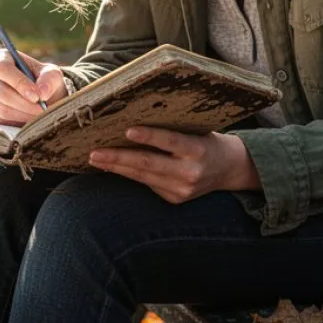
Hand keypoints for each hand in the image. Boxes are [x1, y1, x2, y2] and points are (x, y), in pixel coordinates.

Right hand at [0, 49, 68, 124]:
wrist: (38, 96)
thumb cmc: (44, 80)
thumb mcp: (52, 75)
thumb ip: (49, 80)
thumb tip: (42, 93)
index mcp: (0, 57)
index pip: (2, 68)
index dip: (19, 83)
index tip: (36, 96)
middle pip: (1, 92)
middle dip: (25, 103)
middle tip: (42, 110)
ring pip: (1, 108)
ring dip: (23, 114)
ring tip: (39, 114)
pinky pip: (0, 119)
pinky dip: (17, 121)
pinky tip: (29, 118)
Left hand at [87, 126, 260, 202]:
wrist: (228, 168)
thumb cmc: (206, 140)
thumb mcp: (195, 130)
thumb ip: (172, 130)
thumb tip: (132, 123)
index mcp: (198, 149)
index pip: (170, 141)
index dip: (149, 137)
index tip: (127, 131)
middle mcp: (190, 172)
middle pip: (148, 164)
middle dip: (118, 158)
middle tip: (94, 152)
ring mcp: (182, 189)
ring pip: (143, 177)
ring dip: (116, 168)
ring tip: (96, 159)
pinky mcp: (175, 199)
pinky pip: (147, 184)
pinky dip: (129, 175)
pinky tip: (112, 167)